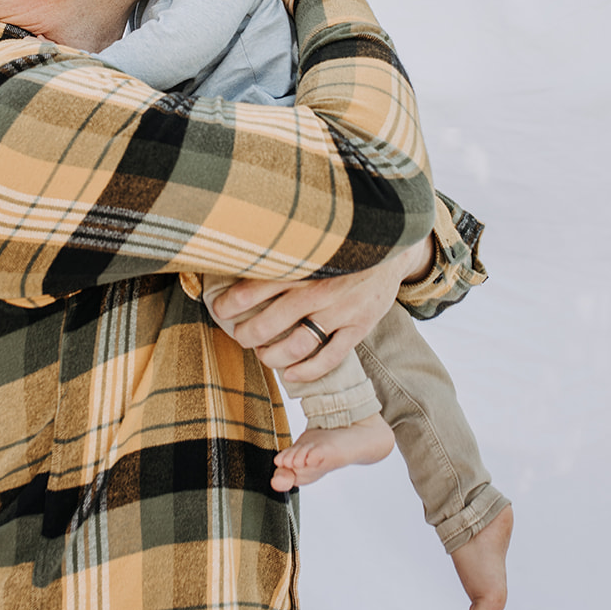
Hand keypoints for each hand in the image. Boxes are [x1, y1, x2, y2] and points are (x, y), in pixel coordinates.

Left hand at [208, 235, 434, 386]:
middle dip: (247, 335)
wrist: (392, 240)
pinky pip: (330, 358)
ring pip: (297, 345)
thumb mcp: (312, 235)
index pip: (256, 287)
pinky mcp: (359, 326)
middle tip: (240, 336)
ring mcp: (341, 309)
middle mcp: (319, 287)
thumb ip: (283, 248)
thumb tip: (238, 253)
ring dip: (273, 356)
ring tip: (262, 354)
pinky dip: (307, 371)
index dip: (231, 303)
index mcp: (302, 262)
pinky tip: (290, 374)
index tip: (219, 309)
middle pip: (271, 323)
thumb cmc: (341, 240)